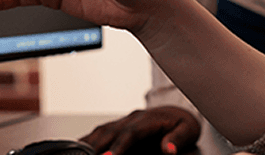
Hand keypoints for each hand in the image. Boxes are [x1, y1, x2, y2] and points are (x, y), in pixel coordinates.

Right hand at [80, 107, 200, 154]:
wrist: (177, 113)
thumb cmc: (182, 124)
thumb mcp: (188, 131)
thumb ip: (178, 139)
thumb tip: (169, 150)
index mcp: (149, 119)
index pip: (131, 133)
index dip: (118, 146)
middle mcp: (133, 118)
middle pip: (110, 131)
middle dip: (96, 147)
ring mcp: (123, 120)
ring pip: (101, 130)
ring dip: (88, 143)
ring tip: (77, 154)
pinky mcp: (117, 125)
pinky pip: (99, 131)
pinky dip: (88, 140)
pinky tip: (78, 148)